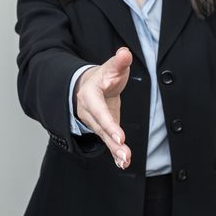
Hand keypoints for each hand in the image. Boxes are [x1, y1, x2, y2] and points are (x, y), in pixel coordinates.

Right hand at [75, 47, 132, 168]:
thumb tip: (125, 52)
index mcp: (89, 95)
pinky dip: (114, 152)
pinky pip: (107, 141)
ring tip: (125, 160)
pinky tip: (122, 162)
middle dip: (113, 142)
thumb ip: (119, 61)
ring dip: (115, 150)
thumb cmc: (104, 75)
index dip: (108, 124)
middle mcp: (89, 111)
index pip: (99, 111)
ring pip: (104, 137)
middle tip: (125, 154)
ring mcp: (94, 122)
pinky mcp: (102, 128)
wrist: (92, 84)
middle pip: (100, 128)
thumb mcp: (112, 66)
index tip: (120, 136)